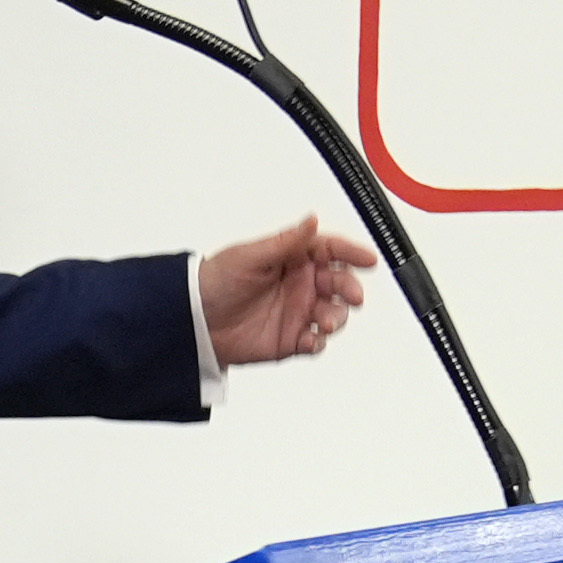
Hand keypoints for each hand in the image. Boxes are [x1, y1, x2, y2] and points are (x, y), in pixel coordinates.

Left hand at [203, 219, 378, 368]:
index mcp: (292, 259)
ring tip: (326, 321)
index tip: (369, 259)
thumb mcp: (250, 256)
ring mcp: (296, 312)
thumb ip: (286, 242)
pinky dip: (319, 342)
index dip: (351, 252)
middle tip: (351, 295)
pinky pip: (315, 342)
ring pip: (333, 313)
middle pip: (339, 283)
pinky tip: (312, 339)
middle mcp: (299, 284)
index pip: (330, 251)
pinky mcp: (290, 339)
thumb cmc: (215, 282)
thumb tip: (312, 221)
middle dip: (350, 288)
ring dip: (337, 317)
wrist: (194, 321)